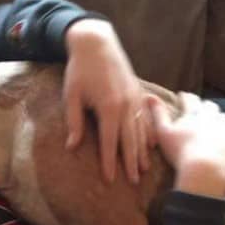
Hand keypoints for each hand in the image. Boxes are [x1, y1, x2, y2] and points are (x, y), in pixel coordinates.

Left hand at [63, 19, 160, 184]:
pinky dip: (149, 134)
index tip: (110, 179)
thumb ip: (74, 122)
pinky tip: (152, 145)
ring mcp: (135, 99)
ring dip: (142, 152)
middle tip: (132, 182)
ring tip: (143, 170)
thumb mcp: (72, 96)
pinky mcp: (138, 93)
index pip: (109, 142)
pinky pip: (146, 119)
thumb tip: (72, 147)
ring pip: (141, 131)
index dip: (109, 162)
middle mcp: (126, 105)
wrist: (97, 41)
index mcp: (109, 107)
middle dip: (131, 163)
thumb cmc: (80, 69)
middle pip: (130, 141)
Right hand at [148, 92, 224, 196]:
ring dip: (221, 119)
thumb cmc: (179, 152)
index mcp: (194, 113)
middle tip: (200, 111)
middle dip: (205, 107)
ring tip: (217, 124)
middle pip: (210, 106)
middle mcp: (212, 117)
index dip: (186, 97)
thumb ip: (158, 114)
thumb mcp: (163, 132)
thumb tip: (149, 96)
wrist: (204, 169)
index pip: (190, 99)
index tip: (183, 97)